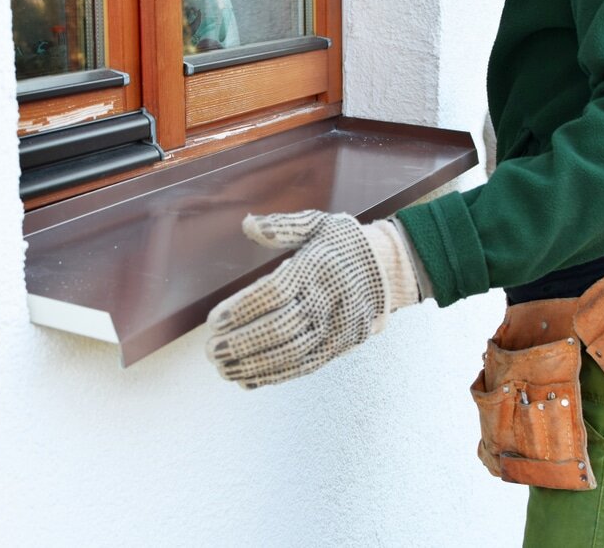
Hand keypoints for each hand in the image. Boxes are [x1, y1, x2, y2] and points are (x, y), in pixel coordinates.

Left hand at [205, 210, 419, 388]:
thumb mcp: (319, 224)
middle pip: (281, 328)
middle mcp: (327, 299)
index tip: (215, 320)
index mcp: (317, 267)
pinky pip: (306, 366)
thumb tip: (248, 225)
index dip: (243, 309)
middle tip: (211, 351)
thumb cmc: (346, 244)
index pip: (276, 293)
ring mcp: (336, 326)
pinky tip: (249, 379)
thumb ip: (283, 226)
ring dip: (253, 365)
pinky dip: (276, 376)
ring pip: (291, 353)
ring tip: (223, 369)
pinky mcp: (341, 346)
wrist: (392, 269)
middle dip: (242, 343)